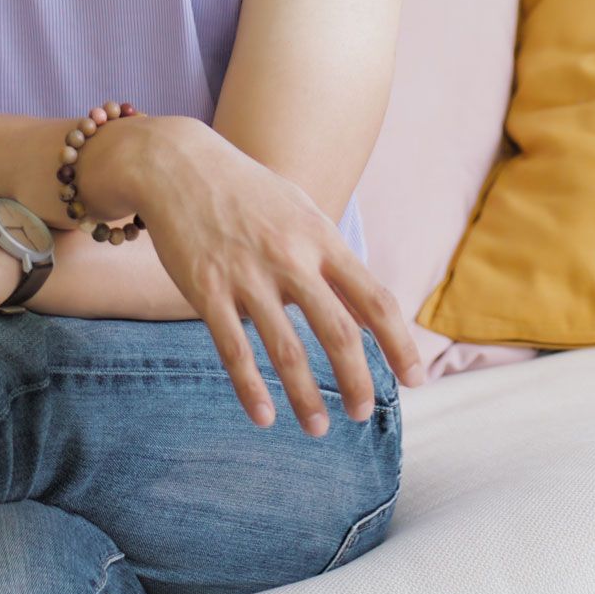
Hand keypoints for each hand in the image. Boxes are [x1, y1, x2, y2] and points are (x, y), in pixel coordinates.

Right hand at [90, 112, 426, 435]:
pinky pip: (234, 349)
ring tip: (319, 428)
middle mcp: (292, 258)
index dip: (399, 344)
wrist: (179, 165)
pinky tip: (263, 417)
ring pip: (287, 349)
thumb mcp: (302, 215)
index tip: (415, 380)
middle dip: (357, 380)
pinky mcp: (207, 290)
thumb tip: (369, 314)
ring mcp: (249, 276)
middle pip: (338, 332)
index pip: (375, 300)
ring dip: (307, 396)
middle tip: (364, 413)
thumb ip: (335, 265)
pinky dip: (250, 388)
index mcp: (322, 240)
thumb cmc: (250, 194)